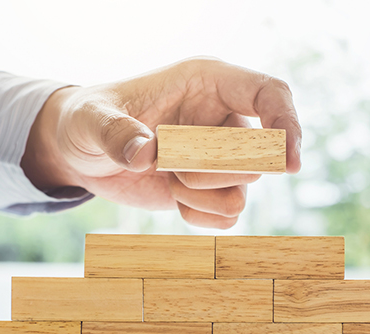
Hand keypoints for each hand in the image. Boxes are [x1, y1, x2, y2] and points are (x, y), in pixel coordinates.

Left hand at [21, 57, 301, 228]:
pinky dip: (201, 216)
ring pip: (243, 188)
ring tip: (165, 177)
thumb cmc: (87, 119)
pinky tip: (172, 199)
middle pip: (258, 153)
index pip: (270, 93)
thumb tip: (145, 155)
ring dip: (200, 193)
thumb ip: (116, 133)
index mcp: (207, 82)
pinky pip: (229, 214)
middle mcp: (222, 118)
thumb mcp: (91, 120)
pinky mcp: (210, 188)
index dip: (287, 125)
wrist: (80, 152)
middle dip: (214, 170)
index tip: (289, 163)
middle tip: (170, 165)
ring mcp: (219, 156)